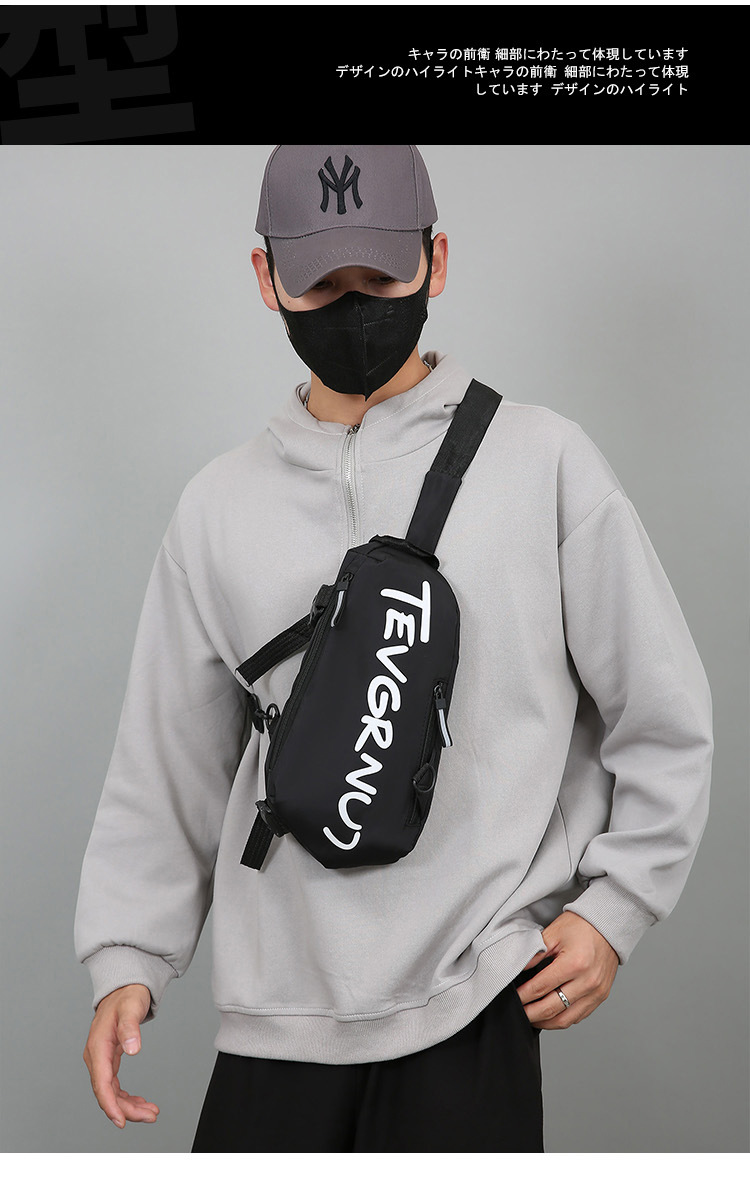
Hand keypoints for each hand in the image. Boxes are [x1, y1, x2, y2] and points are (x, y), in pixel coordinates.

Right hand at [83, 983, 159, 1128]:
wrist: (123, 988)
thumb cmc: (126, 996)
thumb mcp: (131, 1008)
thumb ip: (130, 1028)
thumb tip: (133, 1049)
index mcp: (98, 1047)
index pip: (101, 1084)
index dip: (111, 1105)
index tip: (122, 1121)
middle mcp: (96, 1056)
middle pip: (107, 1093)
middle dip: (127, 1109)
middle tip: (150, 1116)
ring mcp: (101, 1060)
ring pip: (111, 1092)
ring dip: (129, 1105)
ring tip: (150, 1112)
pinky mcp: (108, 1060)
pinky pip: (115, 1085)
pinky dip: (127, 1096)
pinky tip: (140, 1102)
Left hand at [515, 912, 619, 1029]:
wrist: (608, 925)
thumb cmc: (581, 926)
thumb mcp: (553, 933)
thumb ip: (535, 953)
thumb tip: (518, 970)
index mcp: (574, 964)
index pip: (541, 987)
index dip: (523, 995)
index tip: (513, 998)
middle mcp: (587, 982)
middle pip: (552, 1009)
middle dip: (530, 1014)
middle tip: (518, 1012)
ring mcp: (596, 992)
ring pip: (565, 1020)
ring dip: (545, 1022)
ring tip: (532, 1017)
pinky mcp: (601, 997)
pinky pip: (578, 1016)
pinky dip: (561, 1019)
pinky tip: (550, 1015)